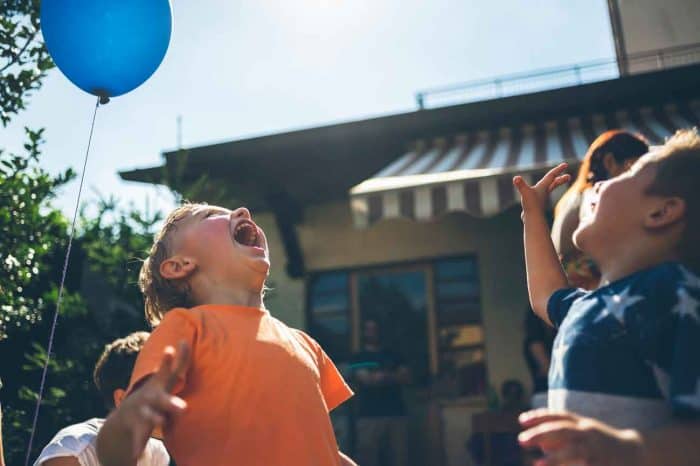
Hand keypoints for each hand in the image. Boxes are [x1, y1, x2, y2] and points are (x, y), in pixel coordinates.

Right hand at [98, 342, 189, 464]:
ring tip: (160, 421)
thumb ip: (175, 365)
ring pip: (149, 418)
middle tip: (183, 407)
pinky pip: (137, 439)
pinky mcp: (134, 429)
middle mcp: (148, 398)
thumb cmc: (152, 396)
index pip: (168, 373)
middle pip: (162, 399)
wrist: (123, 418)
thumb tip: (183, 342)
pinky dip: (136, 447)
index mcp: (158, 387)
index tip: (172, 348)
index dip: (170, 361)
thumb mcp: (162, 381)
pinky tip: (136, 456)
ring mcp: (140, 413)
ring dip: (155, 420)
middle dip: (171, 402)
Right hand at [513, 163, 570, 216]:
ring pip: (549, 188)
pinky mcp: (537, 203)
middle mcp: (544, 192)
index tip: (566, 164)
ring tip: (556, 181)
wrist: (532, 219)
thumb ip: (521, 185)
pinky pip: (542, 195)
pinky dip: (544, 192)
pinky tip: (541, 194)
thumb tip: (516, 178)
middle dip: (561, 179)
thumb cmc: (531, 206)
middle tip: (569, 177)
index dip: (558, 169)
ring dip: (554, 184)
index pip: (552, 175)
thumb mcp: (525, 193)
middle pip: (554, 183)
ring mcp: (541, 198)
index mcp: (543, 187)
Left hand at [519, 409, 643, 465]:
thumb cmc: (603, 444)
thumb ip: (562, 438)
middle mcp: (589, 434)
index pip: (558, 416)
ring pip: (574, 452)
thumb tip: (541, 446)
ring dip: (555, 459)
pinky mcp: (602, 465)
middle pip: (562, 430)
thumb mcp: (584, 435)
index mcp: (583, 424)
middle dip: (540, 434)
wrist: (638, 453)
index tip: (521, 420)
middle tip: (520, 440)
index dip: (539, 416)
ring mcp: (597, 451)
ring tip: (536, 464)